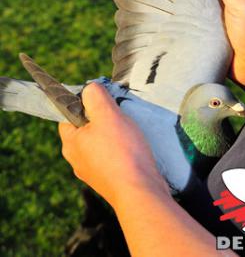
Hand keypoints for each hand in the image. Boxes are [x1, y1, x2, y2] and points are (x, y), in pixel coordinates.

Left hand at [59, 83, 168, 208]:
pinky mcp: (109, 181)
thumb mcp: (107, 114)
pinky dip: (121, 151)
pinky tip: (134, 148)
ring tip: (129, 131)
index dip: (83, 103)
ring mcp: (93, 173)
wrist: (140, 192)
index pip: (67, 115)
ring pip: (100, 144)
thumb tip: (89, 89)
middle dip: (102, 119)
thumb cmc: (122, 152)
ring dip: (114, 135)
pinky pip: (112, 158)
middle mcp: (77, 160)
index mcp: (71, 143)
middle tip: (119, 114)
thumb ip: (95, 97)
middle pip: (86, 129)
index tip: (101, 100)